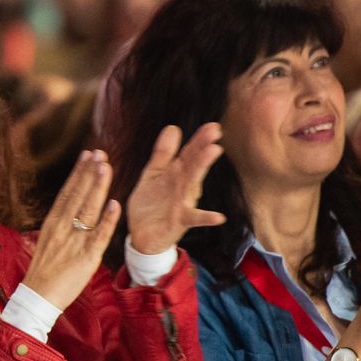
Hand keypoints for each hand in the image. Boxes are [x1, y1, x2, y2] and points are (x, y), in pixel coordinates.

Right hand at [21, 150, 123, 310]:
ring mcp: (73, 242)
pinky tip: (114, 204)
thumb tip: (73, 208)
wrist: (37, 297)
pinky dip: (107, 220)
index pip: (67, 192)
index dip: (78, 173)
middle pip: (77, 196)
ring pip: (87, 210)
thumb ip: (62, 225)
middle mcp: (61, 229)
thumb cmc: (45, 271)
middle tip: (100, 153)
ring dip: (97, 188)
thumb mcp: (49, 241)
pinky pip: (98, 236)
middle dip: (89, 173)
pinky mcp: (85, 258)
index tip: (87, 155)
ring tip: (106, 168)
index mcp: (52, 223)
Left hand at [125, 123, 225, 254]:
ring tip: (214, 151)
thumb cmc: (151, 202)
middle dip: (202, 147)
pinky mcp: (180, 220)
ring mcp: (183, 202)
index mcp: (175, 173)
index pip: (188, 153)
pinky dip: (206, 217)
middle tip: (215, 131)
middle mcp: (183, 186)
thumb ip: (163, 153)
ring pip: (192, 183)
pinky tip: (218, 216)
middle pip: (193, 164)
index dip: (198, 139)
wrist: (142, 234)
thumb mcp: (154, 174)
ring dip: (202, 167)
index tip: (212, 126)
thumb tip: (173, 127)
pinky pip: (194, 218)